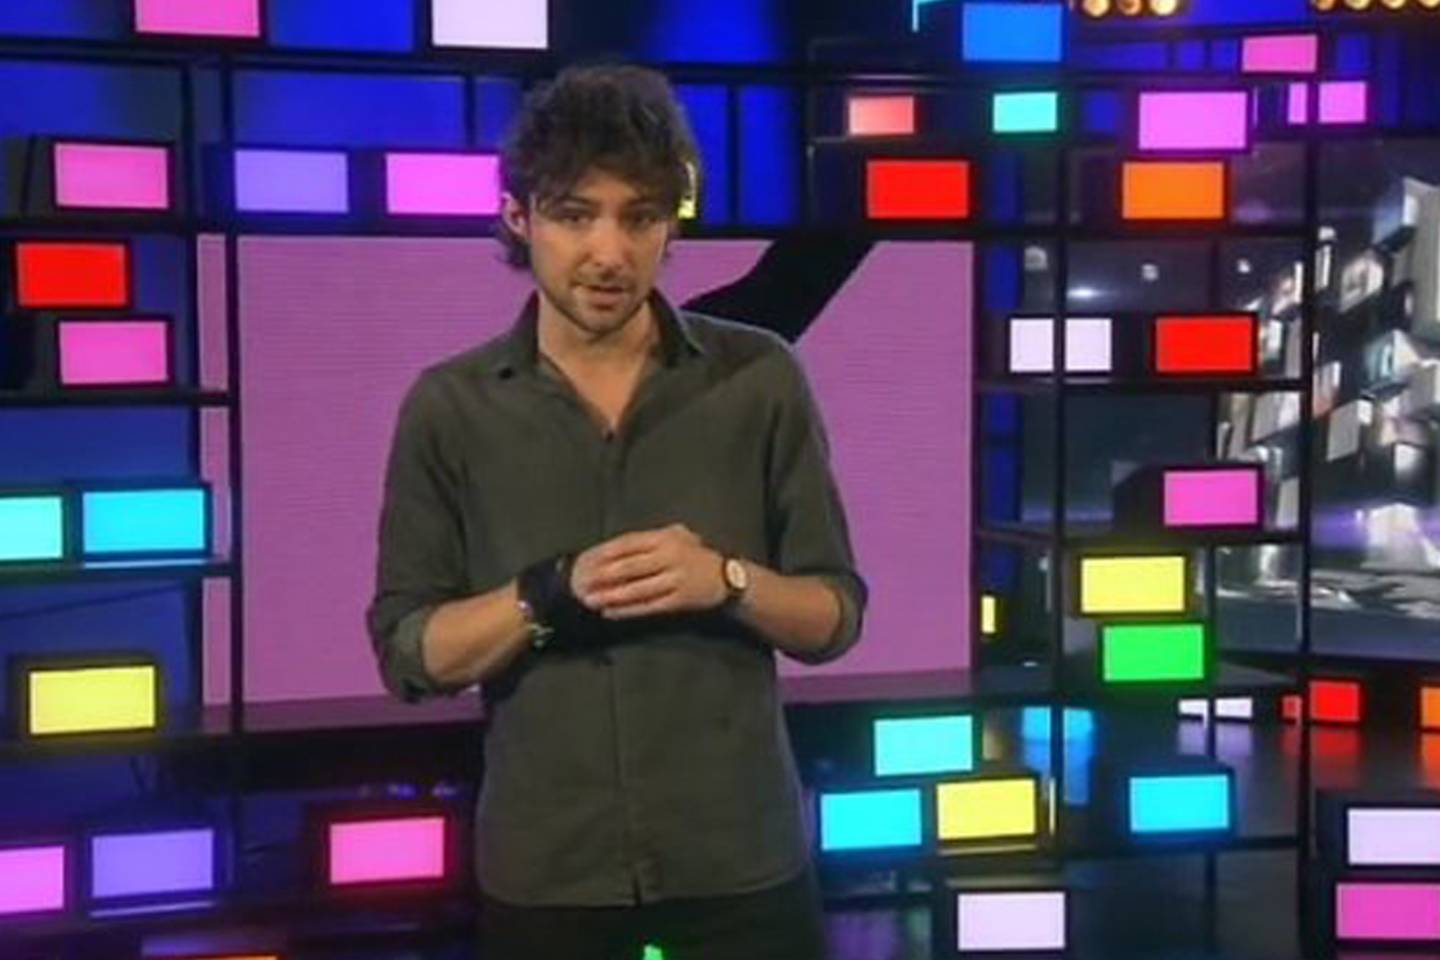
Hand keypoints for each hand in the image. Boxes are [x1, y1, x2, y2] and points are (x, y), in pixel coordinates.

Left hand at [570, 523, 726, 619]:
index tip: (584, 560)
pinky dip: (627, 610)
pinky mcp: (679, 601)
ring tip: (590, 601)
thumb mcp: (679, 536)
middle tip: (580, 583)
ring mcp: (675, 580)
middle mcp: (670, 557)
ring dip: (611, 596)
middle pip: (629, 567)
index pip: (628, 544)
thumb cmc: (696, 556)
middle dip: (602, 576)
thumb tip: (613, 547)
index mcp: (666, 538)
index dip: (604, 553)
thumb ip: (650, 538)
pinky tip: (610, 612)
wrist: (728, 578)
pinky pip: (648, 606)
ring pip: (636, 589)